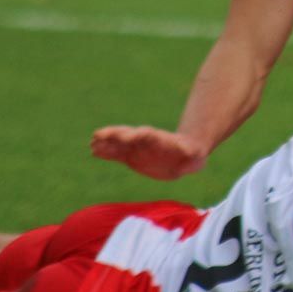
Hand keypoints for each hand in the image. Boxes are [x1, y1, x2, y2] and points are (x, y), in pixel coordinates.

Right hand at [90, 126, 208, 179]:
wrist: (182, 156)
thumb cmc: (190, 155)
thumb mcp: (195, 157)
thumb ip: (193, 156)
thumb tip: (200, 155)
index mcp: (160, 140)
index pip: (148, 136)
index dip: (139, 135)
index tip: (130, 135)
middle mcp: (145, 141)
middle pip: (129, 136)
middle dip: (115, 135)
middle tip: (100, 135)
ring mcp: (136, 147)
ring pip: (119, 143)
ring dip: (106, 143)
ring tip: (92, 143)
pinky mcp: (130, 156)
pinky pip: (115, 153)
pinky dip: (106, 152)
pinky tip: (94, 150)